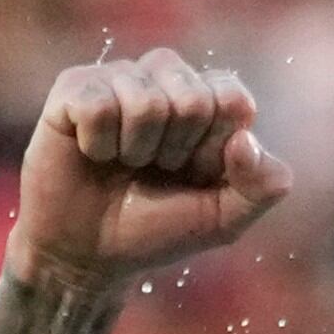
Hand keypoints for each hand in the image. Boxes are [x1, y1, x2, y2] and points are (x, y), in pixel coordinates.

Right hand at [7, 50, 295, 291]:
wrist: (89, 256)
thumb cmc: (157, 229)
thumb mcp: (222, 220)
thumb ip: (260, 188)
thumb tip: (246, 141)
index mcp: (208, 99)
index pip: (232, 98)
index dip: (214, 147)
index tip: (196, 172)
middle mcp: (166, 78)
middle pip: (192, 98)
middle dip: (176, 150)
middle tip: (155, 169)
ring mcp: (120, 77)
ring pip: (144, 101)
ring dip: (135, 150)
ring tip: (122, 163)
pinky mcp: (74, 87)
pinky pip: (98, 106)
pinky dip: (98, 144)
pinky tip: (93, 153)